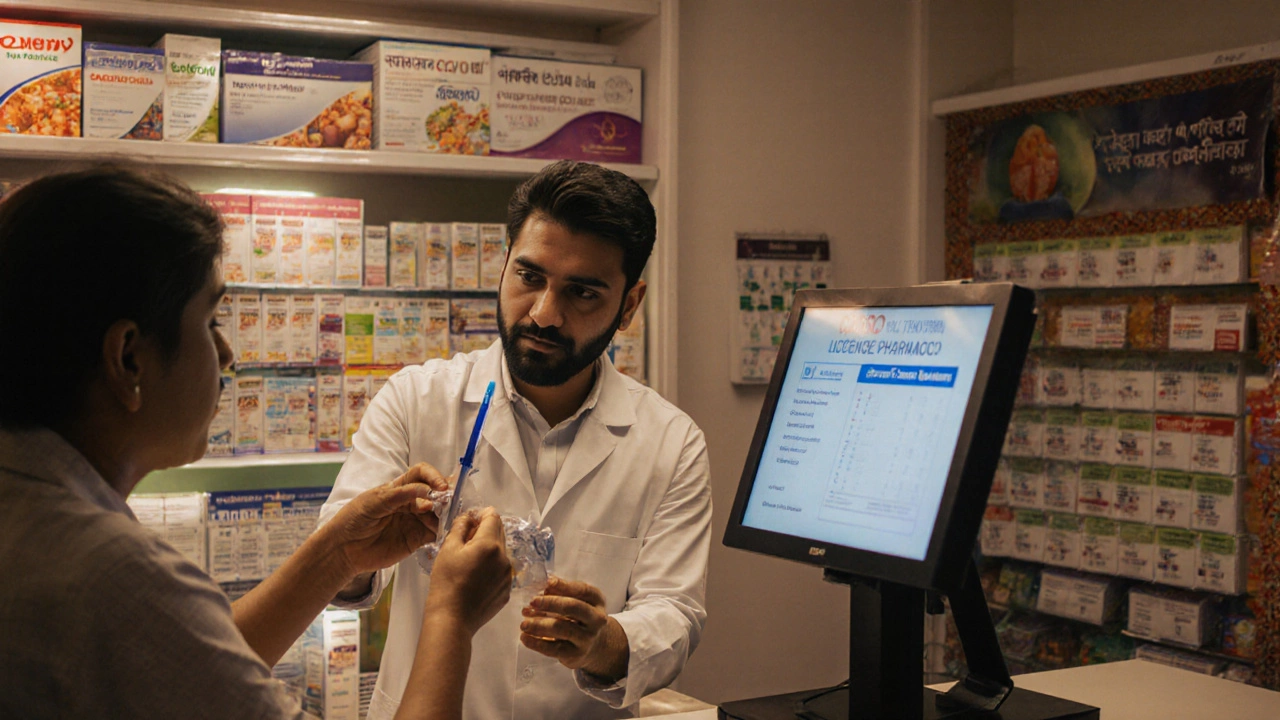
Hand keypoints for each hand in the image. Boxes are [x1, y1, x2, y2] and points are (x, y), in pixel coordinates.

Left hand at [327, 463, 449, 579]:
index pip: (421, 474)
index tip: (441, 487)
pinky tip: (443, 531)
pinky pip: (435, 533)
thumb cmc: (354, 519)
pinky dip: (443, 531)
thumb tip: (428, 492)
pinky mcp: (416, 539)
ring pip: (438, 513)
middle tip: (449, 503)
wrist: (343, 549)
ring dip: (445, 514)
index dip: (433, 477)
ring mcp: (414, 521)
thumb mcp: (374, 501)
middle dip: (444, 495)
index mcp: (399, 488)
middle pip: (435, 493)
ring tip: (445, 519)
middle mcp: (410, 503)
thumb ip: (400, 494)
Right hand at [426, 508, 512, 634]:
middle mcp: (504, 558)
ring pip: (500, 552)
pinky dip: (491, 568)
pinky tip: (475, 578)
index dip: (482, 514)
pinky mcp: (507, 590)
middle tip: (465, 541)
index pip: (493, 517)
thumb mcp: (448, 549)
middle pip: (499, 533)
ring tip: (468, 562)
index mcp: (490, 544)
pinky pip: (501, 570)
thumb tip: (469, 517)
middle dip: (484, 531)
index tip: (471, 520)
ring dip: (488, 550)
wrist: (452, 619)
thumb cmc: (446, 583)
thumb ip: (460, 527)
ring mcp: (508, 575)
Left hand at [519, 577, 628, 679]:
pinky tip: (525, 637)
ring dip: (539, 625)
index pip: (583, 590)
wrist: (594, 645)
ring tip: (523, 623)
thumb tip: (544, 587)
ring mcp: (587, 638)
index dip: (564, 585)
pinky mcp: (575, 654)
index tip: (547, 582)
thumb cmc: (580, 617)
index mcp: (597, 601)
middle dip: (551, 603)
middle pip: (573, 607)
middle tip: (532, 602)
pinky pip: (553, 649)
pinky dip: (536, 643)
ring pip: (561, 629)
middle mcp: (596, 619)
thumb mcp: (577, 601)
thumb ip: (562, 592)